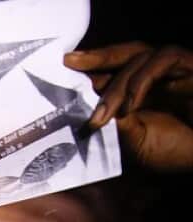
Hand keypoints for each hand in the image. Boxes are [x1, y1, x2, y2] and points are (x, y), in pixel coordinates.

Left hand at [67, 43, 192, 171]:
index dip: (87, 71)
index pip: (111, 72)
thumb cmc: (177, 151)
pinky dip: (142, 80)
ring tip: (103, 114)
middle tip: (69, 61)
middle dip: (95, 57)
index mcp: (140, 91)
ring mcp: (174, 70)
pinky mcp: (191, 67)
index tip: (58, 72)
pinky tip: (131, 105)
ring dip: (117, 85)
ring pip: (139, 57)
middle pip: (123, 54)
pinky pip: (163, 60)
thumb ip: (115, 126)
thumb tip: (88, 114)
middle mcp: (156, 75)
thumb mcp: (136, 143)